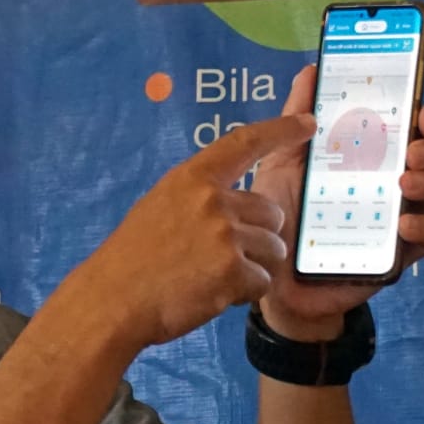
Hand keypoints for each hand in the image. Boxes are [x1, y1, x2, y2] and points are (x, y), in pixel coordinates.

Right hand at [71, 113, 315, 350]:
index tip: (309, 122)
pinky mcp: (233, 272)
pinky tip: (210, 293)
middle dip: (257, 238)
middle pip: (271, 214)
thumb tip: (234, 203)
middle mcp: (212, 200)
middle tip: (218, 257)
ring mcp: (225, 236)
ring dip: (252, 268)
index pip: (244, 143)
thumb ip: (199, 198)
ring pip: (273, 250)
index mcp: (192, 178)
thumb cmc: (132, 257)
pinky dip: (243, 293)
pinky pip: (262, 282)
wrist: (114, 300)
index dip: (281, 130)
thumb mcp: (160, 206)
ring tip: (211, 277)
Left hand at [250, 66, 423, 339]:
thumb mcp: (283, 160)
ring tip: (404, 183)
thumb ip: (295, 118)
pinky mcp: (400, 256)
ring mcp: (402, 218)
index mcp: (374, 156)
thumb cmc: (282, 213)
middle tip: (412, 151)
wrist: (272, 276)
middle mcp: (396, 183)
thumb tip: (310, 71)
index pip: (416, 129)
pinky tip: (402, 224)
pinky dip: (423, 227)